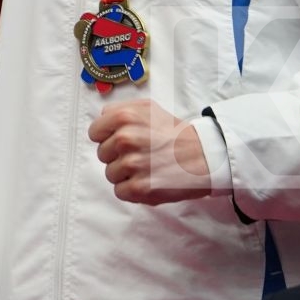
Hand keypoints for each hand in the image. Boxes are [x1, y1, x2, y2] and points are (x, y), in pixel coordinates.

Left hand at [88, 99, 211, 204]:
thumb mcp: (147, 108)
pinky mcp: (139, 187)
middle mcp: (125, 139)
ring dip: (125, 174)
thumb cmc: (175, 132)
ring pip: (110, 174)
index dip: (107, 138)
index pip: (94, 133)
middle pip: (102, 154)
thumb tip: (102, 120)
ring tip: (147, 168)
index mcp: (123, 117)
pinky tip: (148, 181)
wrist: (205, 156)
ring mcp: (132, 164)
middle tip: (141, 155)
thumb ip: (119, 110)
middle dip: (117, 156)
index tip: (122, 142)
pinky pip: (120, 192)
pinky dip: (132, 190)